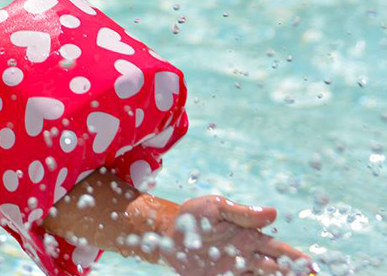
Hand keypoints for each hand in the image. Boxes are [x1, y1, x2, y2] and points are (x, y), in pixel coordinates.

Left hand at [154, 195, 317, 275]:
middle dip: (293, 272)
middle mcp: (247, 255)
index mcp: (249, 236)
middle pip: (277, 268)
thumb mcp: (215, 208)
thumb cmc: (192, 216)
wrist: (166, 233)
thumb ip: (242, 213)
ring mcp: (236, 269)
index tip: (312, 266)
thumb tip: (273, 212)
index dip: (296, 258)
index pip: (279, 249)